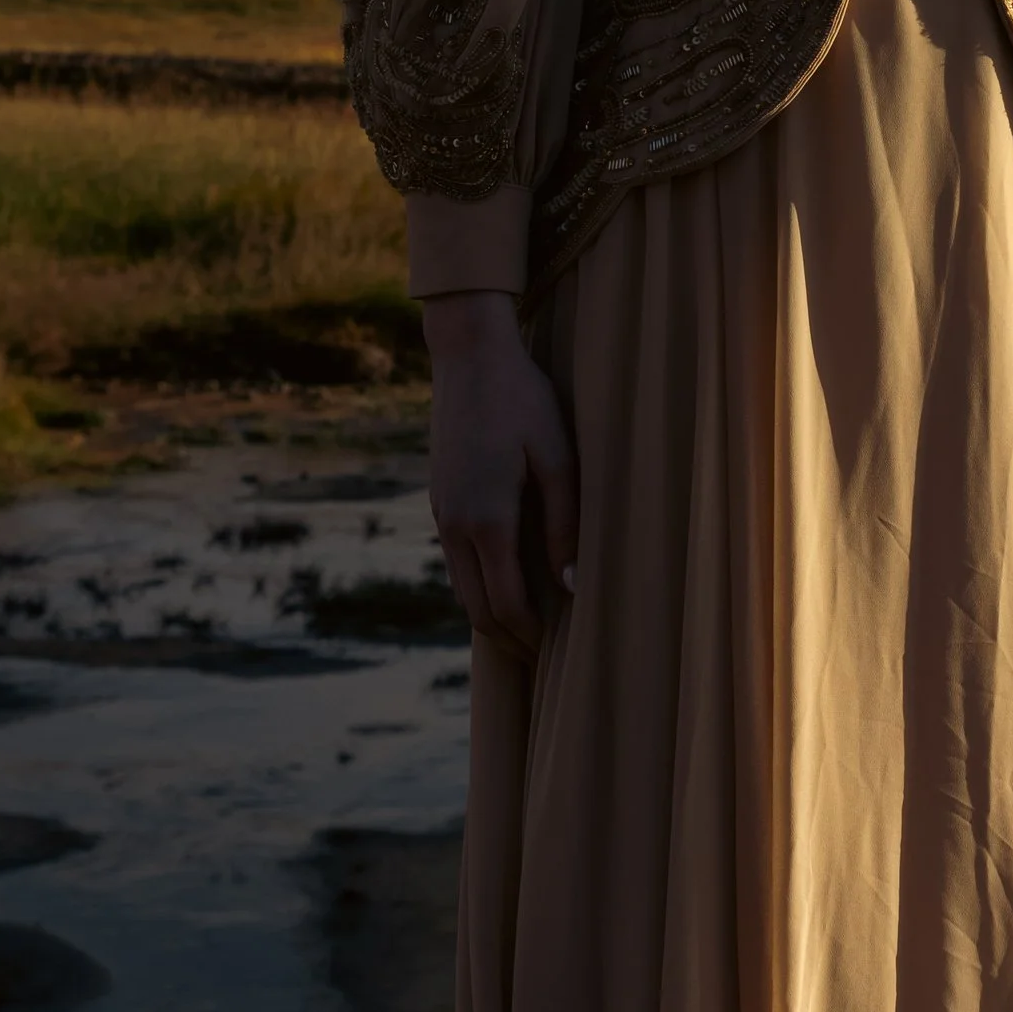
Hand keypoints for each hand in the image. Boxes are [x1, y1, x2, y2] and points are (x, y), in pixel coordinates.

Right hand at [424, 290, 577, 649]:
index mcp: (486, 519)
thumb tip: (572, 586)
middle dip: (506, 636)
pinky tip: (503, 579)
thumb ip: (564, 524)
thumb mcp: (557, 457)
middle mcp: (455, 525)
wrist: (469, 355)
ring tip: (525, 627)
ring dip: (489, 612)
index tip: (553, 652)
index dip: (528, 633)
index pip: (504, 602)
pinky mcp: (440, 498)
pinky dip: (477, 582)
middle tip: (539, 656)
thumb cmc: (523, 399)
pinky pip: (456, 558)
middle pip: (475, 607)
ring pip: (461, 586)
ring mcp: (441, 512)